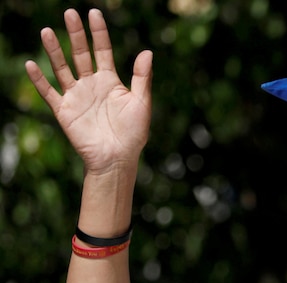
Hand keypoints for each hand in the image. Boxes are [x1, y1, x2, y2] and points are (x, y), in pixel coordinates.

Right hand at [24, 8, 151, 175]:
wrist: (118, 158)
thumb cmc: (133, 133)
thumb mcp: (142, 103)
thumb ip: (142, 78)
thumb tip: (148, 52)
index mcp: (110, 81)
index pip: (103, 51)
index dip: (99, 33)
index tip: (94, 13)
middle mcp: (91, 85)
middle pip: (81, 54)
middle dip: (76, 34)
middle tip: (69, 13)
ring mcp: (76, 96)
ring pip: (62, 68)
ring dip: (54, 50)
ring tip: (47, 31)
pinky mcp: (64, 110)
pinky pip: (49, 92)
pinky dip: (39, 79)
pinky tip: (32, 64)